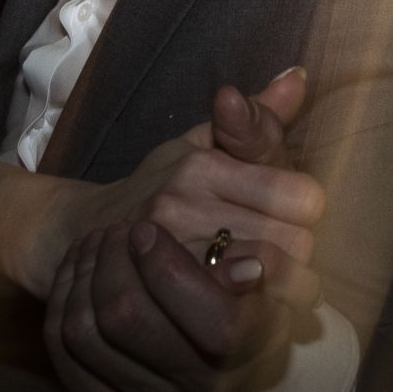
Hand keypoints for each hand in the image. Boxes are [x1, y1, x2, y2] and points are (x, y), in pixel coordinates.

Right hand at [37, 68, 324, 309]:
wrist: (87, 235)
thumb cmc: (161, 185)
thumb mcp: (204, 144)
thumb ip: (257, 120)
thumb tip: (299, 76)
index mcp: (202, 164)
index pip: (303, 197)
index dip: (305, 210)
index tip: (291, 214)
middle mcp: (183, 206)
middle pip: (294, 245)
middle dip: (298, 254)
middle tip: (280, 254)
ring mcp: (168, 254)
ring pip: (271, 285)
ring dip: (280, 290)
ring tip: (268, 284)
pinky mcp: (162, 297)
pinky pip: (237, 314)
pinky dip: (253, 314)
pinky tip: (249, 307)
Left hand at [45, 218, 289, 391]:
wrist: (205, 334)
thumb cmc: (234, 284)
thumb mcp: (263, 267)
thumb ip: (264, 263)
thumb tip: (246, 270)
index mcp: (249, 351)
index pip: (211, 324)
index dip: (166, 268)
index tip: (145, 230)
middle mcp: (202, 388)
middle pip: (127, 319)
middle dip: (111, 259)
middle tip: (117, 229)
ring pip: (84, 331)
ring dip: (82, 272)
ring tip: (97, 241)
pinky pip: (61, 348)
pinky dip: (62, 298)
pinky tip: (78, 270)